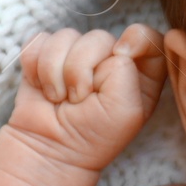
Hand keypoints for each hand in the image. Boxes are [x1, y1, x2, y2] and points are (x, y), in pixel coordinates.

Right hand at [9, 24, 167, 171]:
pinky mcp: (47, 56)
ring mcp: (78, 56)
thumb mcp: (125, 108)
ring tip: (60, 98)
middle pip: (100, 36)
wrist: (50, 148)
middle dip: (82, 69)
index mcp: (141, 73)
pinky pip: (39, 41)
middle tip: (79, 99)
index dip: (137, 38)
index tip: (120, 54)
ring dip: (55, 71)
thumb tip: (113, 45)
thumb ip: (127, 71)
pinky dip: (35, 66)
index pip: (149, 36)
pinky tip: (43, 88)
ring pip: (66, 37)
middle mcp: (111, 60)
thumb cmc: (94, 134)